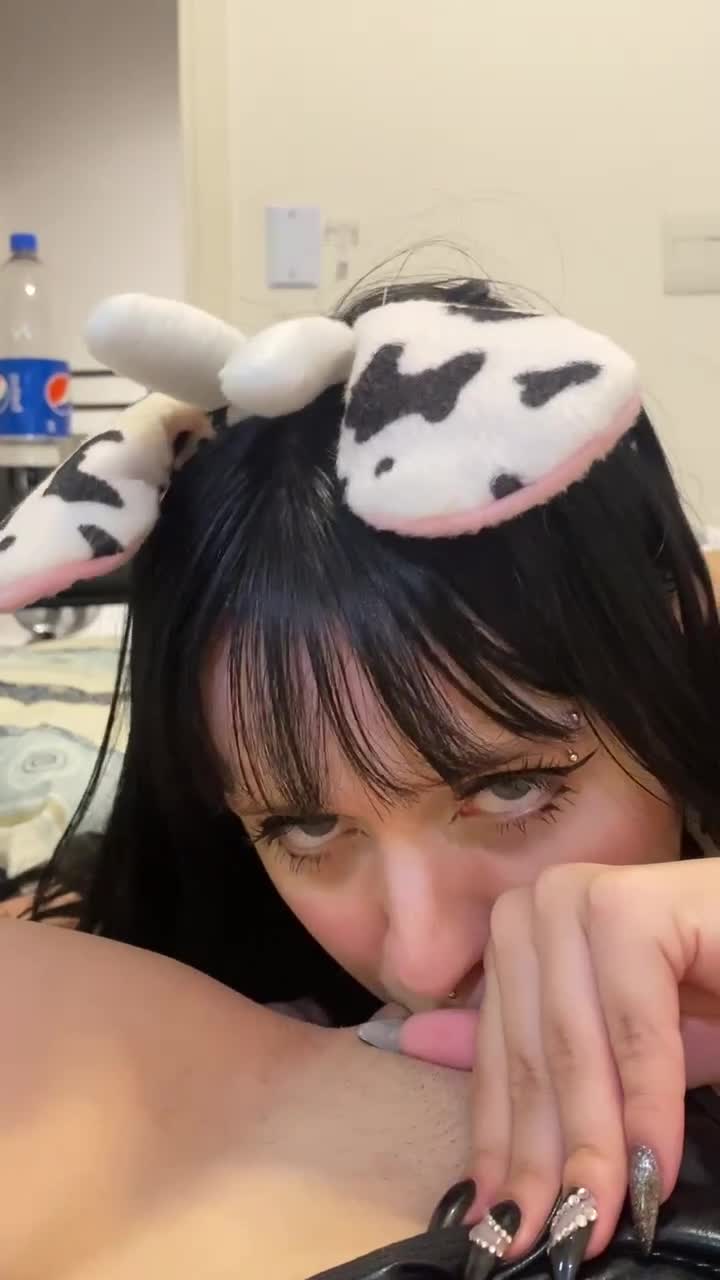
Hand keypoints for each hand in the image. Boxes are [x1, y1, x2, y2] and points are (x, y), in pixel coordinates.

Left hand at [388, 859, 719, 1260]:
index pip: (498, 1054)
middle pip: (532, 1055)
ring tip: (596, 1223)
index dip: (502, 1149)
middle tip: (554, 1243)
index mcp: (520, 931)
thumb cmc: (710, 991)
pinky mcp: (630, 903)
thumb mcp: (622, 1045)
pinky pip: (633, 1030)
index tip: (498, 1231)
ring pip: (573, 1050)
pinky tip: (652, 1172)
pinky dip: (647, 1107)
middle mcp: (537, 904)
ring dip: (591, 1149)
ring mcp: (577, 895)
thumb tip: (413, 1053)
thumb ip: (535, 1054)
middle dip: (544, 1164)